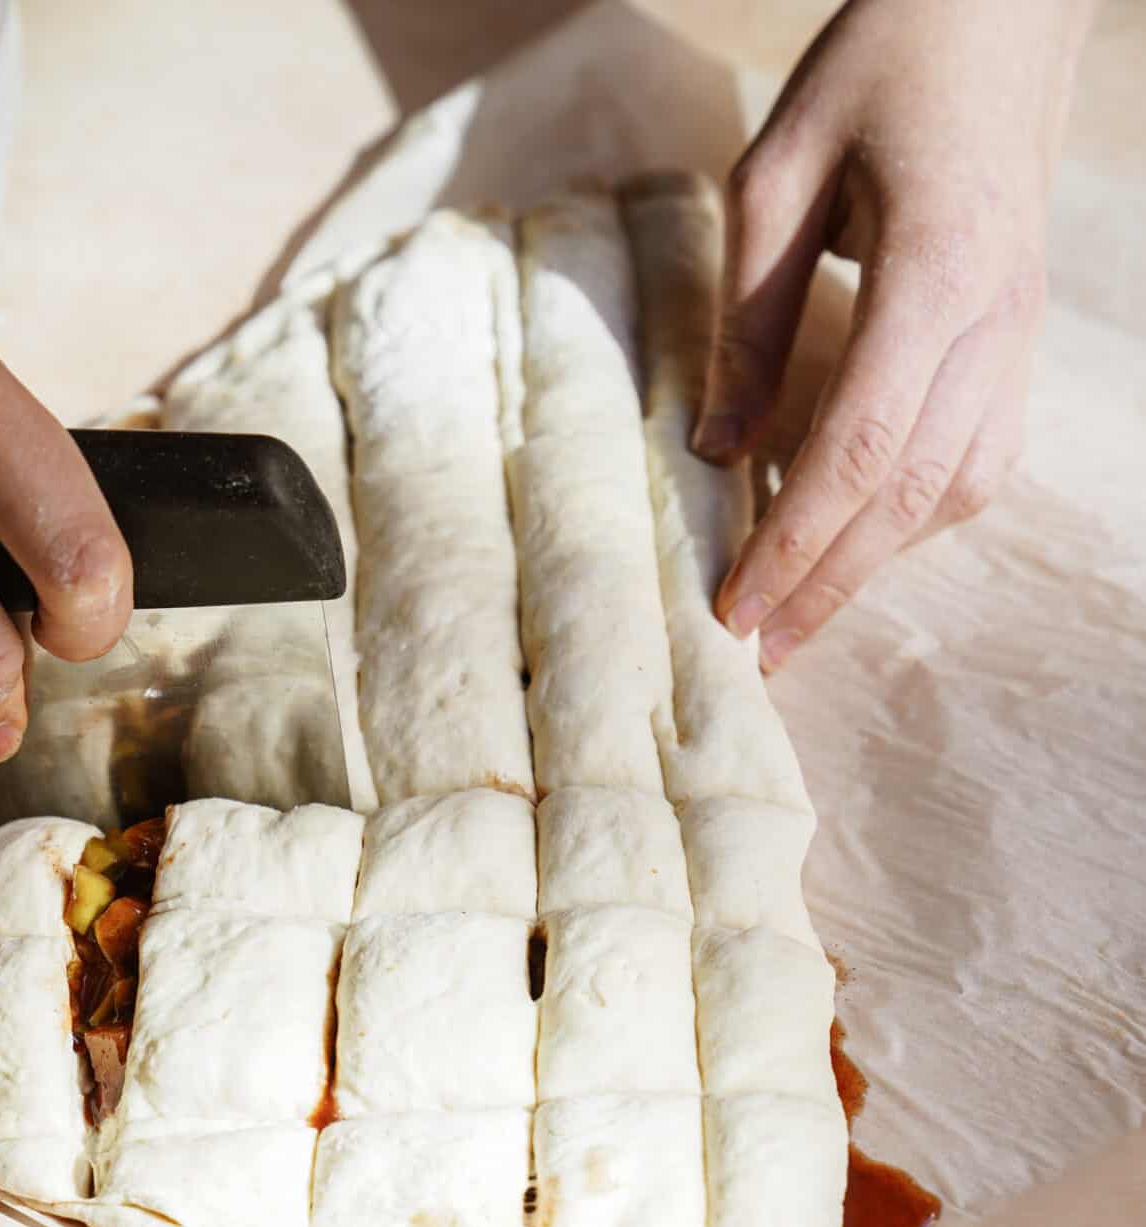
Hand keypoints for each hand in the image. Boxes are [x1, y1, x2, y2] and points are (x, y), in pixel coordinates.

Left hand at [694, 0, 1093, 669]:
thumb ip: (748, 317)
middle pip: (909, 494)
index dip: (794, 543)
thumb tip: (716, 452)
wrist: (1001, 9)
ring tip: (799, 613)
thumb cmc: (881, 65)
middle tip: (759, 654)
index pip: (859, 448)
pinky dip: (920, 513)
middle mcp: (993, 323)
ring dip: (876, 563)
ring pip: (957, 488)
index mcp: (934, 274)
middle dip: (829, 585)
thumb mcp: (778, 171)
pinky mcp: (1020, 339)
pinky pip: (981, 456)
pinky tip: (862, 536)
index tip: (736, 610)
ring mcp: (1019, 336)